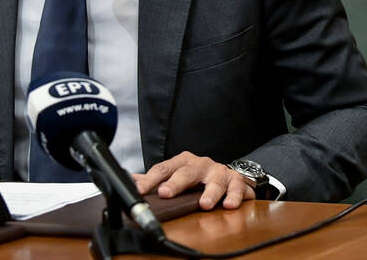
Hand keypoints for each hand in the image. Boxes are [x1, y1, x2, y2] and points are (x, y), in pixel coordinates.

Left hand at [134, 151, 254, 209]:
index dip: (150, 180)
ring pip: (215, 181)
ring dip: (211, 193)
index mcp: (183, 162)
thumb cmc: (196, 175)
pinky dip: (235, 196)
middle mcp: (201, 164)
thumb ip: (154, 179)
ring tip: (205, 204)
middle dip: (176, 183)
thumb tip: (129, 180)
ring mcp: (219, 171)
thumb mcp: (175, 174)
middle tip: (166, 192)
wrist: (226, 173)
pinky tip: (230, 204)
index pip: (163, 169)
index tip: (139, 190)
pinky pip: (237, 187)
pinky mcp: (235, 180)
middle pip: (187, 172)